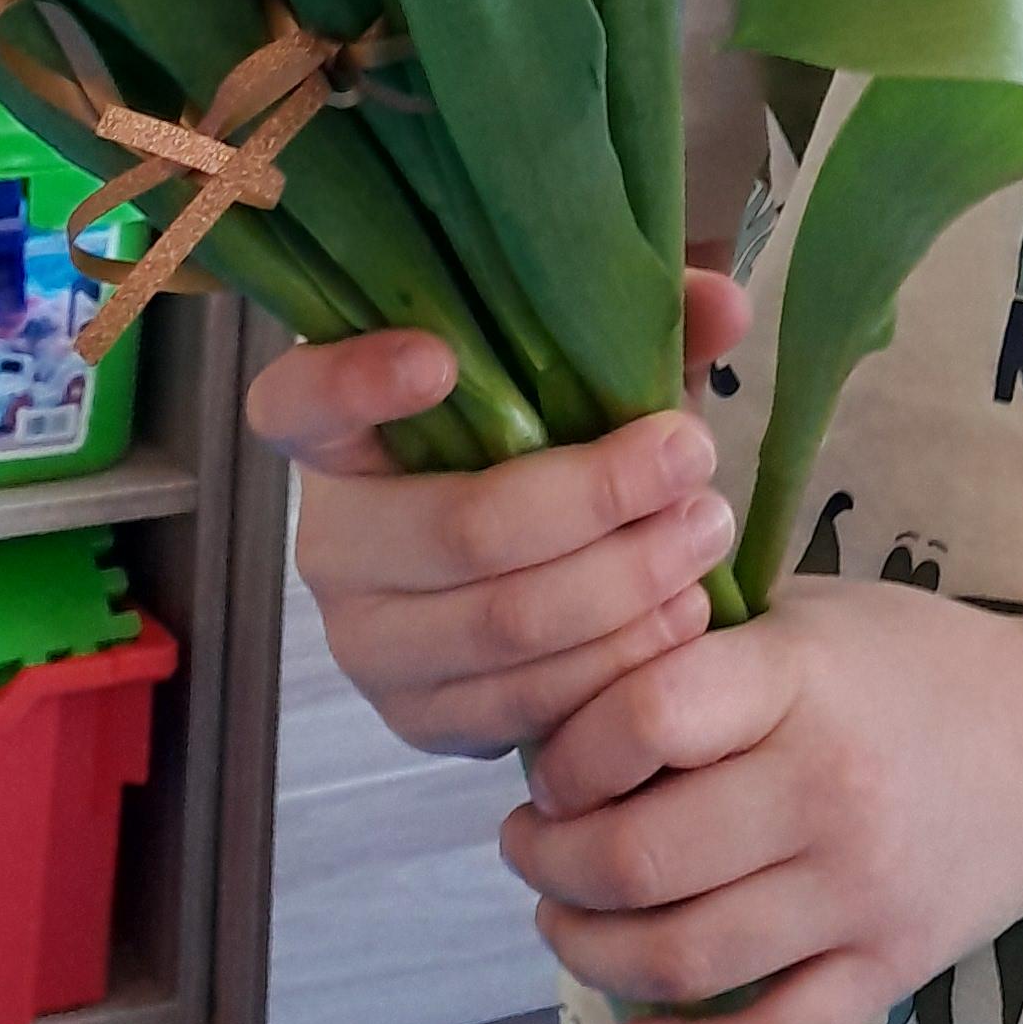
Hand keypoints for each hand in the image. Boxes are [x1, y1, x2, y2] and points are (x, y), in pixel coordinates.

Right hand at [244, 274, 749, 758]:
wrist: (536, 577)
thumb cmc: (548, 447)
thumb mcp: (585, 375)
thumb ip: (645, 327)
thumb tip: (725, 303)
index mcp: (335, 435)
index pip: (297, 401)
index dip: (355, 381)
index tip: (441, 355)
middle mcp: (331, 542)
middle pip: (460, 531)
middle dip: (597, 499)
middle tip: (695, 460)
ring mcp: (368, 643)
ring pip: (505, 625)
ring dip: (625, 583)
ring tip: (705, 533)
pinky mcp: (418, 720)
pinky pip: (523, 704)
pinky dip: (615, 664)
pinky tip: (681, 617)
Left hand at [501, 577, 1022, 1023]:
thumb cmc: (908, 665)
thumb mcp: (807, 616)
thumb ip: (699, 652)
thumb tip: (559, 702)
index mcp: (801, 682)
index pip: (645, 720)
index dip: (567, 754)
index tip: (548, 766)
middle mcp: (827, 792)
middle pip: (640, 859)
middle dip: (549, 865)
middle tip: (529, 847)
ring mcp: (858, 894)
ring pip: (682, 959)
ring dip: (588, 950)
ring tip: (563, 918)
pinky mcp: (886, 972)